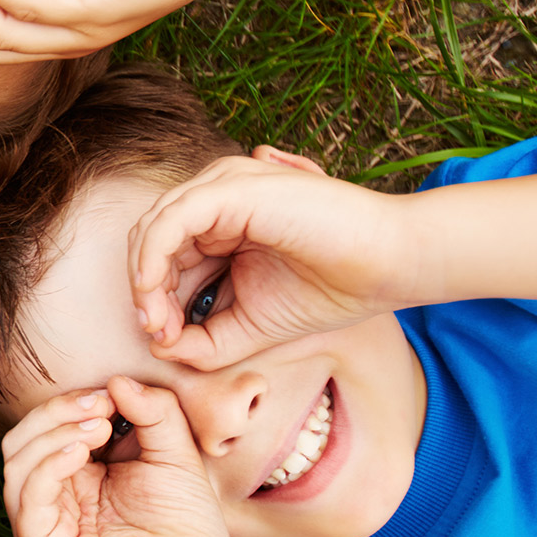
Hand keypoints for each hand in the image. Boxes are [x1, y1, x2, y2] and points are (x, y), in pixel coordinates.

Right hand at [1, 378, 244, 536]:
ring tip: (97, 428)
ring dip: (52, 433)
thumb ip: (153, 411)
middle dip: (56, 412)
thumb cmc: (187, 527)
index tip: (111, 393)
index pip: (49, 428)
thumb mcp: (174, 453)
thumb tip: (117, 379)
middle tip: (100, 406)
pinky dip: (47, 465)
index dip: (71, 403)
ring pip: (16, 461)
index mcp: (77, 477)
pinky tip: (81, 452)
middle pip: (23, 439)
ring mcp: (45, 525)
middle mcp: (54, 500)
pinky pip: (26, 497)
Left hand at [129, 147, 414, 370]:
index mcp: (221, 225)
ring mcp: (224, 187)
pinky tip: (154, 290)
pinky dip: (154, 256)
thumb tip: (158, 348)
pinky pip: (172, 218)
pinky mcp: (233, 188)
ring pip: (153, 228)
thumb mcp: (252, 326)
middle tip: (157, 334)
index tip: (163, 341)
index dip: (152, 300)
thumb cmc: (331, 290)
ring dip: (146, 280)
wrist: (391, 266)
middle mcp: (217, 200)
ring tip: (158, 322)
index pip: (163, 258)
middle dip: (145, 293)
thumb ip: (205, 340)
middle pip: (150, 242)